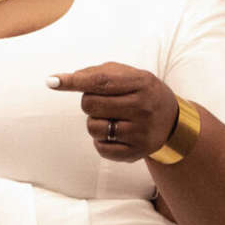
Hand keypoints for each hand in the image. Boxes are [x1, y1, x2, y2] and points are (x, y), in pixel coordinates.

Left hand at [48, 62, 178, 161]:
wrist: (172, 121)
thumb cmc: (141, 93)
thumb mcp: (130, 75)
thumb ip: (99, 72)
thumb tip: (67, 78)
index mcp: (141, 83)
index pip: (100, 81)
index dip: (73, 81)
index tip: (52, 81)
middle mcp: (143, 107)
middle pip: (90, 104)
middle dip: (88, 102)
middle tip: (104, 102)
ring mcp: (140, 132)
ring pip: (92, 127)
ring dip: (94, 122)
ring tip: (112, 118)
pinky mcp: (136, 152)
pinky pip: (100, 148)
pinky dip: (101, 140)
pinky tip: (115, 134)